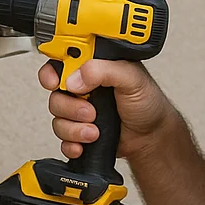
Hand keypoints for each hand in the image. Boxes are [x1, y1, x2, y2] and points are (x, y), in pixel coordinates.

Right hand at [40, 58, 174, 163]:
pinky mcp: (79, 130)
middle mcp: (83, 86)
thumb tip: (75, 78)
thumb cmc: (148, 103)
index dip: (52, 72)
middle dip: (69, 107)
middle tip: (89, 111)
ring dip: (74, 128)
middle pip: (55, 93)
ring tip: (95, 130)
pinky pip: (62, 138)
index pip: (62, 61)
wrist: (152, 136)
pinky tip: (85, 143)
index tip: (55, 82)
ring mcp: (79, 109)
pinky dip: (71, 143)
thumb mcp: (132, 78)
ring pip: (57, 118)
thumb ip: (104, 70)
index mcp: (93, 66)